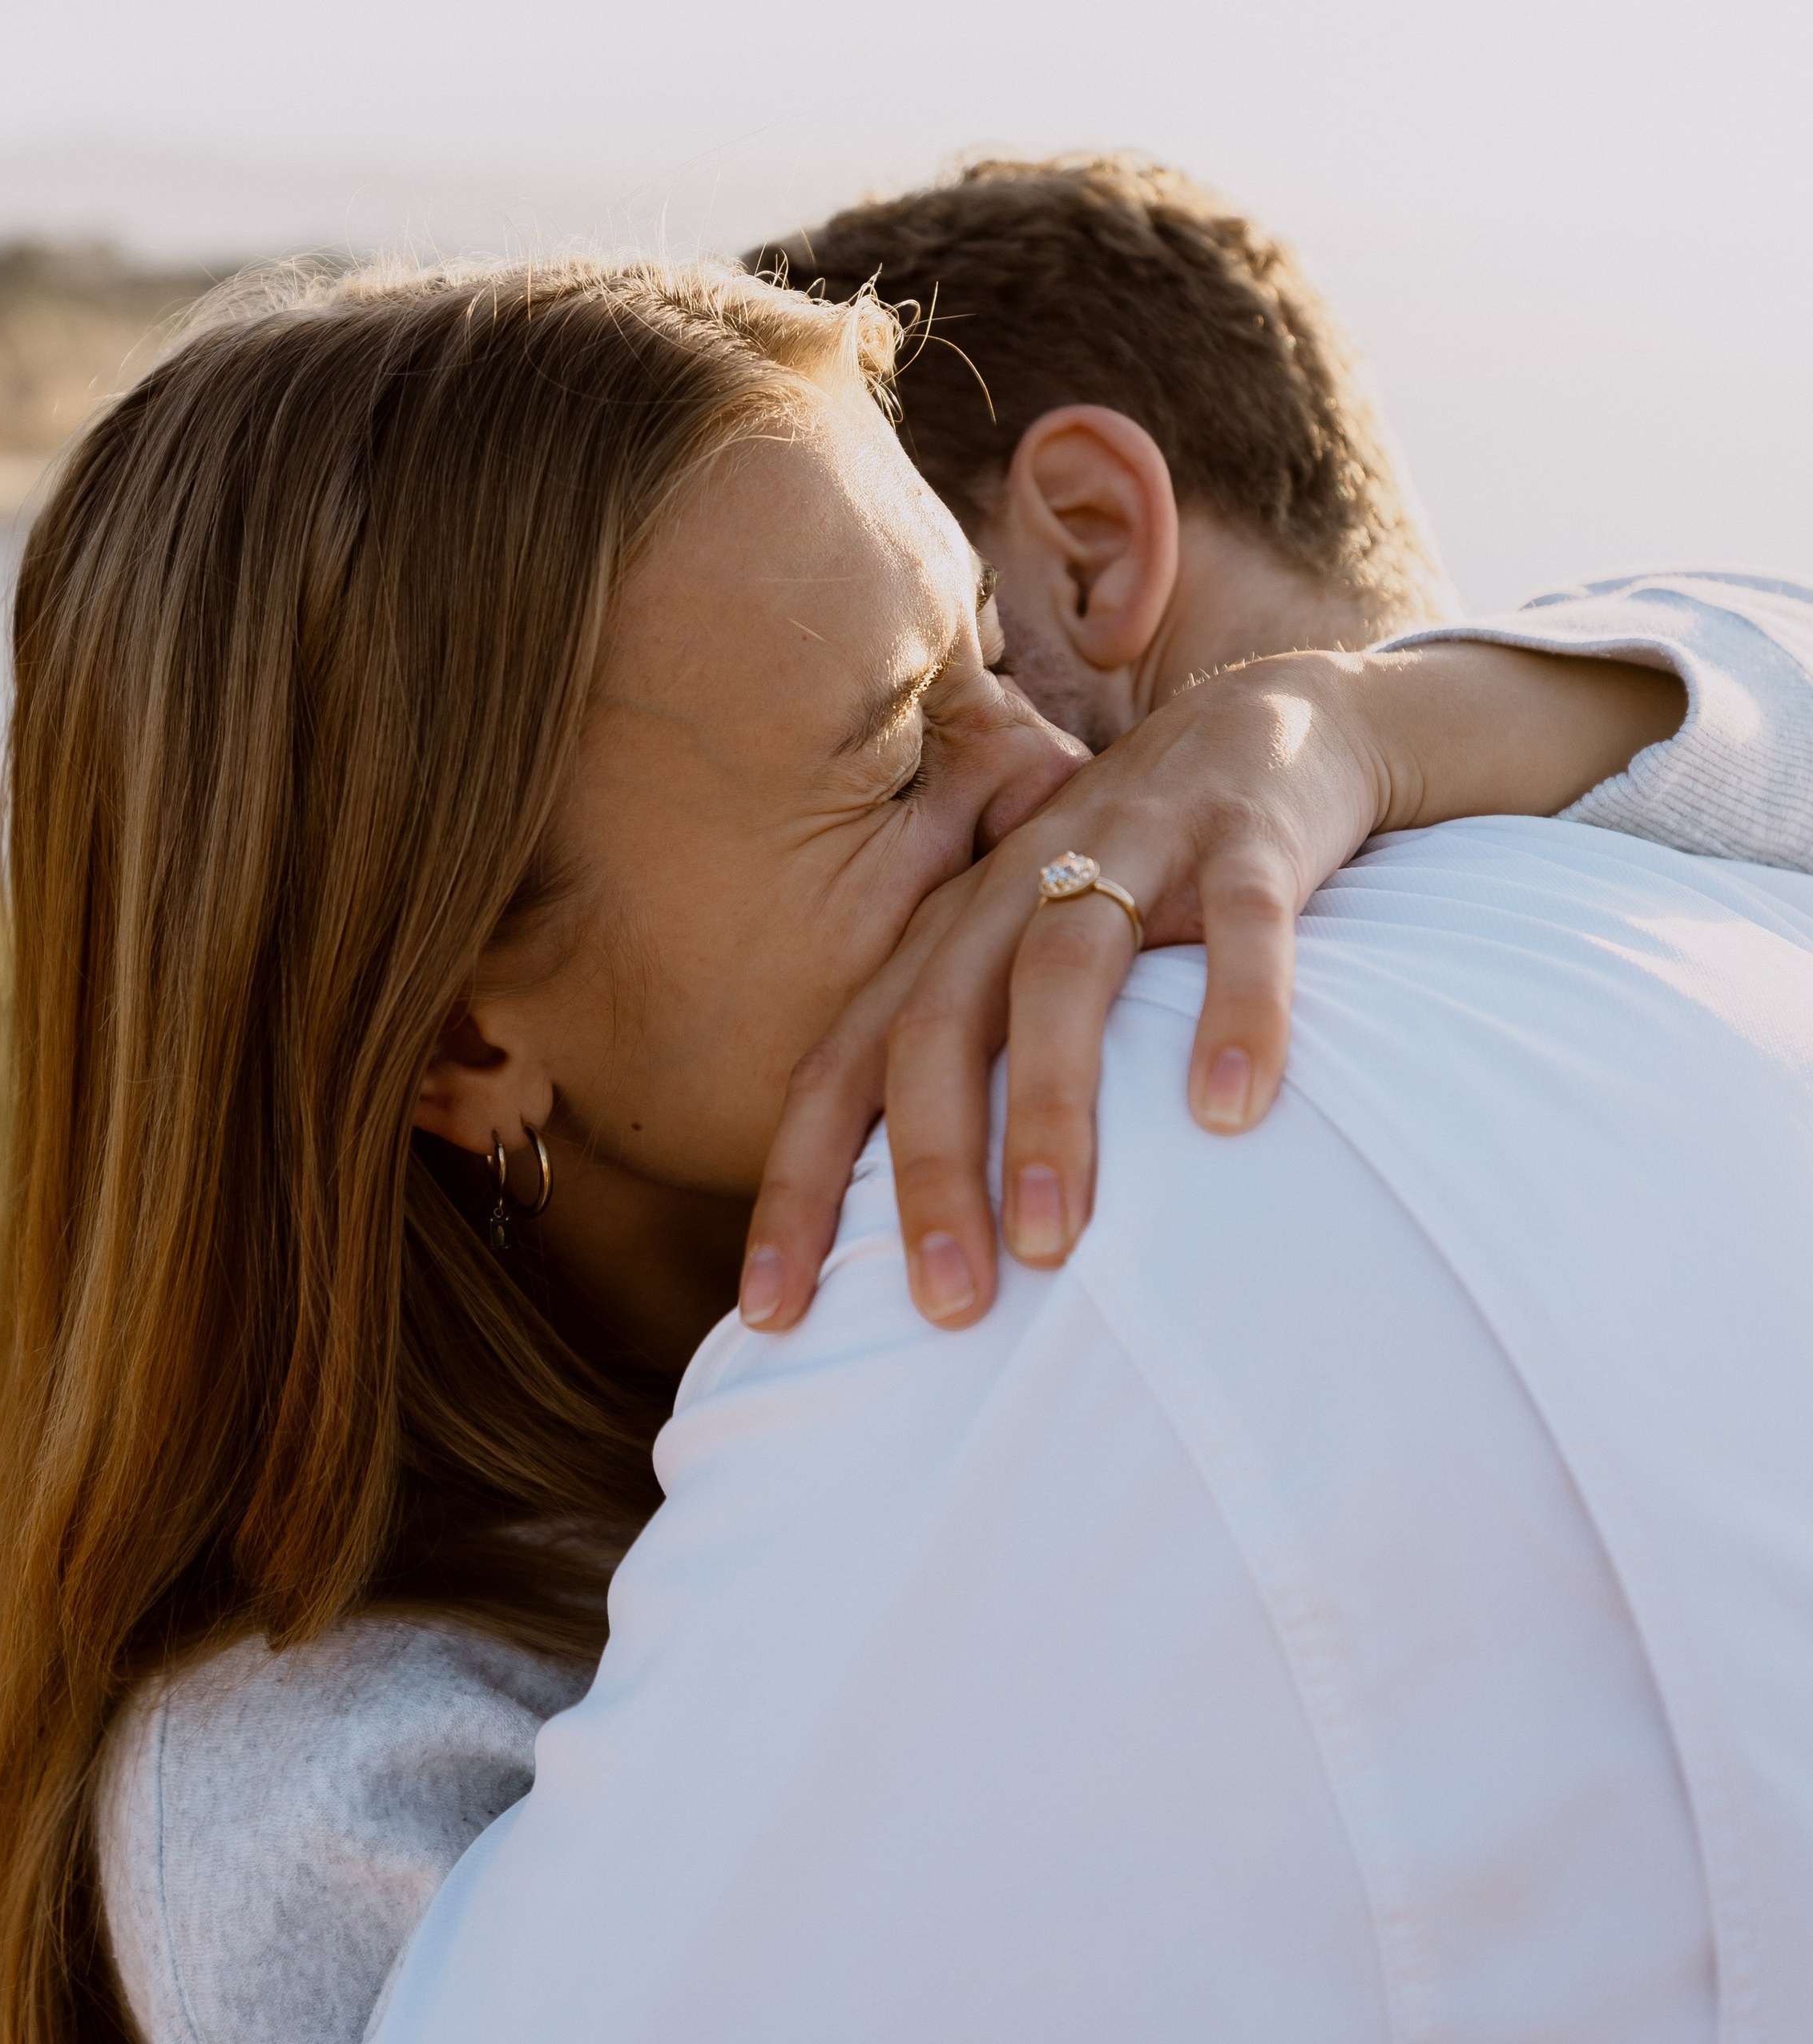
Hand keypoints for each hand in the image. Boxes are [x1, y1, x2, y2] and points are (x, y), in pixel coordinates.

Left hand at [738, 639, 1683, 1332]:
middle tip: (945, 1309)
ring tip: (1053, 1240)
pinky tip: (1228, 1113)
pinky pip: (1237, 924)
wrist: (1274, 726)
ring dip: (1049, 1107)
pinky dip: (1232, 1013)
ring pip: (1062, 973)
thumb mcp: (1034, 962)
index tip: (769, 1316)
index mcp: (952, 933)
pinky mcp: (1245, 839)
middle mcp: (1017, 886)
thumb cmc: (1136, 882)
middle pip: (938, 1024)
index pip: (843, 1062)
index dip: (797, 1184)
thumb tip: (926, 1254)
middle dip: (926, 1170)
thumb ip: (981, 1072)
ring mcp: (1131, 850)